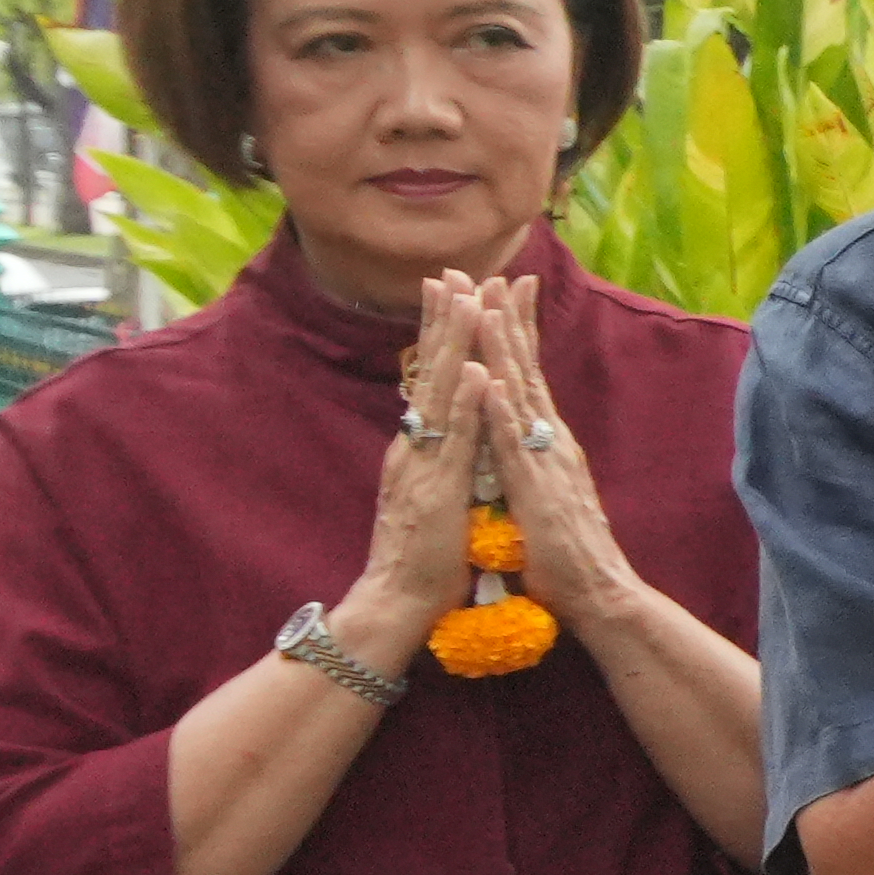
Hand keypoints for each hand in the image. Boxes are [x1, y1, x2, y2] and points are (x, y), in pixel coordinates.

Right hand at [337, 278, 483, 662]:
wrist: (392, 605)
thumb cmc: (419, 558)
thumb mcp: (429, 495)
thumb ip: (434, 460)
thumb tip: (440, 435)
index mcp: (417, 447)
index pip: (430, 379)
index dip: (441, 335)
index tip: (451, 289)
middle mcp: (414, 446)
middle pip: (431, 371)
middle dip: (444, 319)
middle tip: (452, 269)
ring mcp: (423, 465)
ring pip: (442, 393)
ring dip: (456, 344)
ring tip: (467, 298)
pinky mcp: (439, 490)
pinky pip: (458, 440)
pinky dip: (469, 405)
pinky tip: (480, 372)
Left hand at [456, 279, 646, 633]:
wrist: (602, 594)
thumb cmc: (568, 555)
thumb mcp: (545, 495)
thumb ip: (534, 463)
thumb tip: (523, 442)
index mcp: (548, 443)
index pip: (528, 376)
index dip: (515, 333)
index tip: (504, 290)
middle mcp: (550, 442)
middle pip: (526, 370)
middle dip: (511, 320)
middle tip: (499, 273)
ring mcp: (544, 461)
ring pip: (519, 394)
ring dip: (503, 349)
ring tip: (489, 306)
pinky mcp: (536, 488)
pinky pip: (512, 442)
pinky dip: (499, 408)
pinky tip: (489, 380)